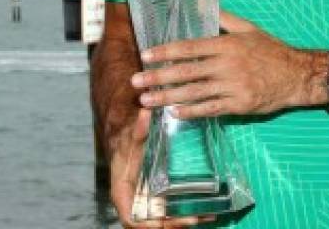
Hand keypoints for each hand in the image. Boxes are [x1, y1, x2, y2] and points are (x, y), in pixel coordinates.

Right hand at [106, 107, 216, 227]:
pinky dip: (185, 215)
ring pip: (164, 222)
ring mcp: (146, 205)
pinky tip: (205, 212)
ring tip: (206, 216)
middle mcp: (134, 203)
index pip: (130, 217)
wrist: (126, 145)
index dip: (145, 225)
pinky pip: (170, 215)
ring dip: (183, 222)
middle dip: (173, 224)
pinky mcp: (157, 203)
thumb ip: (139, 128)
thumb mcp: (132, 136)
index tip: (162, 223)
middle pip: (151, 224)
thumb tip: (145, 112)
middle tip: (193, 218)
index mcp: (123, 192)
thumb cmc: (127, 143)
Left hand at [132, 11, 328, 119]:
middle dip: (158, 77)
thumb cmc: (271, 50)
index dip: (165, 52)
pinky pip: (210, 109)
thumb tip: (198, 3)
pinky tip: (174, 112)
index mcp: (226, 45)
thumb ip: (222, 17)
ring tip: (147, 100)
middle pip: (186, 72)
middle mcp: (227, 66)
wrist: (297, 75)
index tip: (146, 55)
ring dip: (168, 97)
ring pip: (194, 93)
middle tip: (136, 81)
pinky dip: (191, 111)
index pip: (189, 48)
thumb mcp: (247, 28)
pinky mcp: (239, 105)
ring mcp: (233, 87)